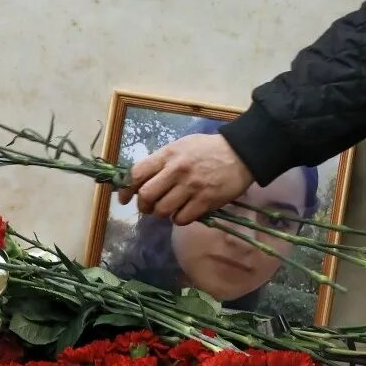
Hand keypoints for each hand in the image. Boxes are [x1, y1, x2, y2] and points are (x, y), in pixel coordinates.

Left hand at [117, 133, 254, 225]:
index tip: (125, 198)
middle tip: (149, 207)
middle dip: (144, 206)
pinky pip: (181, 218)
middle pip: (146, 195)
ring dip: (162, 214)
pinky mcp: (205, 201)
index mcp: (168, 155)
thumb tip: (141, 180)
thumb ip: (162, 161)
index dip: (126, 189)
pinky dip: (179, 219)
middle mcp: (176, 170)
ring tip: (169, 209)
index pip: (136, 173)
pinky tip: (185, 212)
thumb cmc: (208, 149)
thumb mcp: (181, 146)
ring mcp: (191, 187)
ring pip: (162, 210)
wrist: (240, 153)